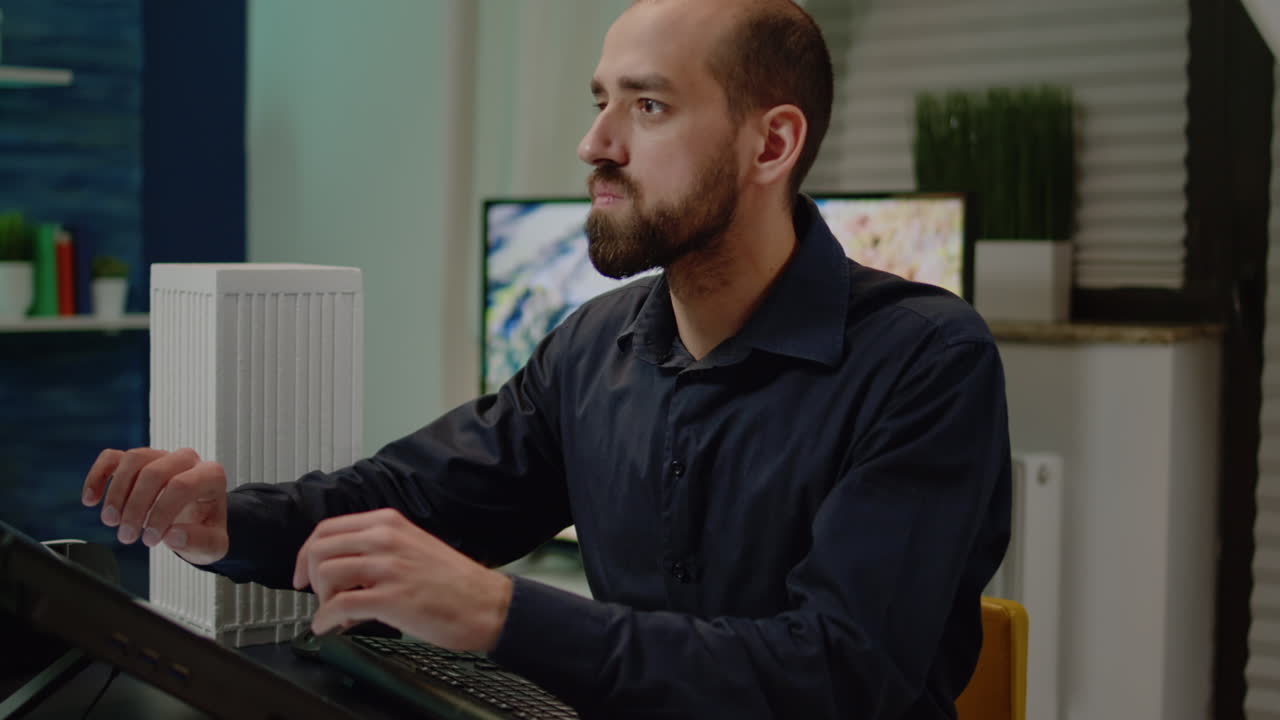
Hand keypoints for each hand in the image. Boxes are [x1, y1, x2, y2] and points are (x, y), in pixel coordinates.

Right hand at [81, 447, 229, 565]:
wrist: (196, 521)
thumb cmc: (204, 529)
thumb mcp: (213, 546)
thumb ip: (200, 542)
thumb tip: (173, 535)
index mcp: (210, 476)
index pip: (181, 485)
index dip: (161, 513)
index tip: (150, 540)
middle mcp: (187, 460)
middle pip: (154, 472)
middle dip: (135, 507)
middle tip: (127, 536)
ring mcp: (161, 456)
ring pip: (133, 460)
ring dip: (116, 493)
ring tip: (111, 521)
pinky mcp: (138, 461)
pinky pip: (113, 458)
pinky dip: (98, 476)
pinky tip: (90, 500)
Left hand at [293, 508, 512, 651]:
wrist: (486, 603)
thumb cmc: (454, 581)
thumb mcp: (414, 545)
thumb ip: (379, 548)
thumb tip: (342, 567)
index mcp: (390, 523)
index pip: (328, 527)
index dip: (307, 552)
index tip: (303, 571)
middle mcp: (386, 539)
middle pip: (320, 548)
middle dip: (310, 575)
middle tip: (318, 594)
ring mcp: (388, 568)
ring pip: (326, 574)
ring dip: (321, 598)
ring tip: (335, 611)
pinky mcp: (391, 598)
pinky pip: (338, 606)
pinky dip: (325, 620)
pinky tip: (329, 627)